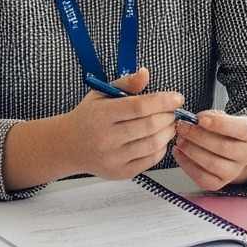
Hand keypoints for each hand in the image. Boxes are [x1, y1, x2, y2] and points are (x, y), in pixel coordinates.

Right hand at [58, 67, 183, 179]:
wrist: (68, 146)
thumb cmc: (88, 117)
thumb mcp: (101, 94)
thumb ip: (126, 83)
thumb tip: (146, 73)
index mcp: (101, 115)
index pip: (139, 106)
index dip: (163, 101)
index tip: (178, 97)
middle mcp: (106, 138)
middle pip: (149, 126)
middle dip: (168, 116)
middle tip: (173, 111)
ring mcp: (113, 158)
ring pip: (153, 144)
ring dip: (168, 132)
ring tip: (168, 123)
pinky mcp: (120, 173)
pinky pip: (150, 160)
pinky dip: (161, 148)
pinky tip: (159, 138)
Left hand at [171, 110, 246, 191]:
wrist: (234, 153)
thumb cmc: (226, 133)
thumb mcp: (225, 118)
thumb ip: (212, 116)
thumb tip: (195, 120)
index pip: (239, 129)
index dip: (219, 124)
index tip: (200, 119)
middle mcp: (245, 155)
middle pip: (223, 147)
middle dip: (198, 136)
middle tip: (182, 127)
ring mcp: (233, 172)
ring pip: (212, 163)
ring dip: (191, 150)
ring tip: (180, 139)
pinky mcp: (219, 183)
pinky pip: (202, 177)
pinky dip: (186, 164)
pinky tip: (179, 152)